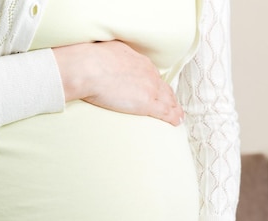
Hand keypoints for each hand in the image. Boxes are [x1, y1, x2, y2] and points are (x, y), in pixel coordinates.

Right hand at [52, 41, 183, 125]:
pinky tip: (177, 122)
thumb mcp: (107, 52)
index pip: (152, 75)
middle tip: (173, 105)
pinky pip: (165, 112)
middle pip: (163, 87)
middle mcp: (148, 73)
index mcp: (138, 61)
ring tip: (178, 116)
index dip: (157, 84)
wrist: (89, 68)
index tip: (159, 90)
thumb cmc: (91, 60)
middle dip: (169, 97)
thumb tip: (108, 61)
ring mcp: (149, 88)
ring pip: (168, 100)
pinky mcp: (147, 103)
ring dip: (174, 108)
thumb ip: (113, 58)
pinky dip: (173, 117)